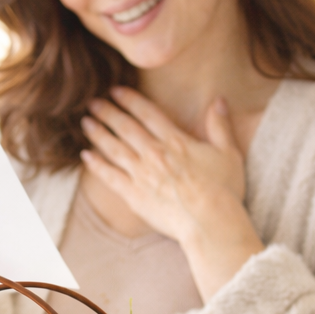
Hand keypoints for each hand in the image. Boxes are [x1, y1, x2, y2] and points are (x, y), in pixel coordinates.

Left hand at [79, 87, 263, 300]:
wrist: (210, 222)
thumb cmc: (223, 190)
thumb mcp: (228, 153)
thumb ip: (220, 125)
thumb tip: (219, 99)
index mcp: (175, 141)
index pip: (147, 113)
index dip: (130, 100)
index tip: (116, 91)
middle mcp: (154, 153)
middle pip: (125, 127)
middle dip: (107, 112)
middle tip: (93, 102)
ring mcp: (141, 174)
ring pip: (113, 148)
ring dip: (98, 133)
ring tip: (86, 123)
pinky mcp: (133, 195)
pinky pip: (110, 176)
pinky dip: (96, 165)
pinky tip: (86, 156)